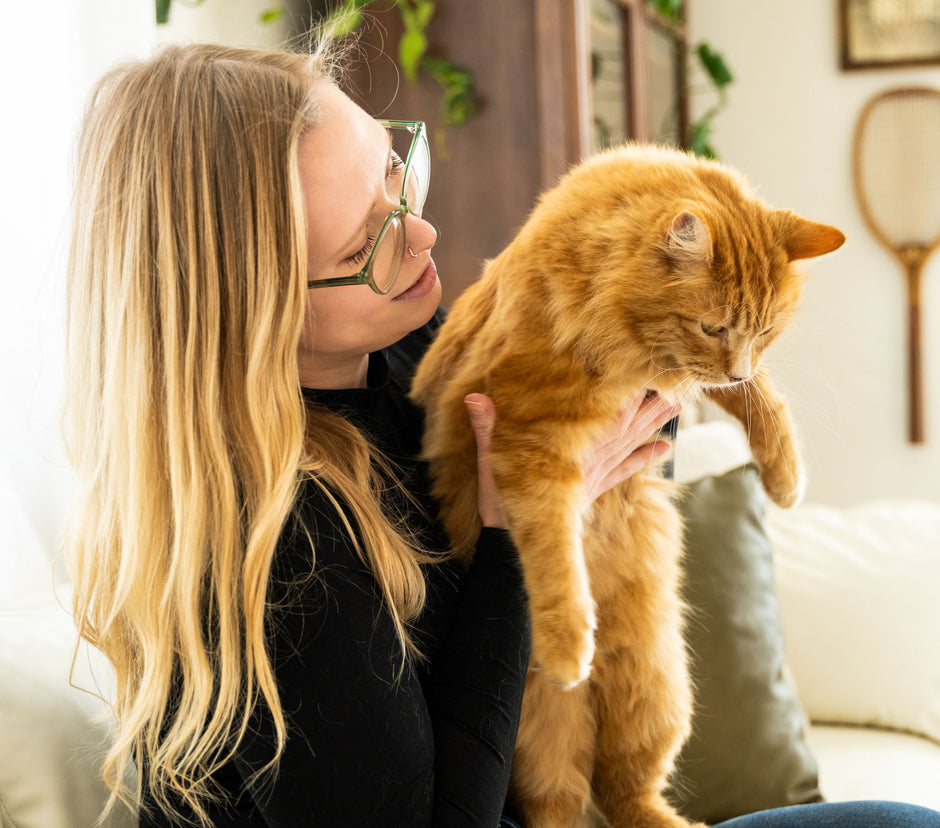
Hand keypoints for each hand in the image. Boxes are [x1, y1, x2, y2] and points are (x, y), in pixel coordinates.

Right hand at [464, 391, 679, 528]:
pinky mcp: (594, 488)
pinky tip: (665, 447)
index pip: (605, 411)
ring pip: (631, 443)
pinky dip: (645, 458)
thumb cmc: (501, 498)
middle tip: (679, 380)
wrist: (511, 541)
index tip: (645, 366)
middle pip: (628, 423)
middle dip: (652, 402)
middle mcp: (590, 457)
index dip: (626, 390)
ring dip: (655, 423)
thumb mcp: (489, 459)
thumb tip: (475, 399)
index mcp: (570, 445)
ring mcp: (595, 473)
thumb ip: (487, 427)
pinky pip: (625, 471)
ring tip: (678, 403)